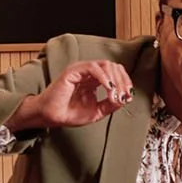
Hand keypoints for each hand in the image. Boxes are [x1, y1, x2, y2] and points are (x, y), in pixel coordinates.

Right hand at [9, 59, 133, 130]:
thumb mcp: (97, 111)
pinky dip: (104, 77)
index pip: (115, 73)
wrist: (52, 117)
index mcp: (95, 80)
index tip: (129, 96)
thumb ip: (110, 104)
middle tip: (124, 95)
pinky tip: (108, 88)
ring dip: (115, 79)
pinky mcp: (73, 71)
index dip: (125, 82)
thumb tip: (125, 98)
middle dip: (123, 81)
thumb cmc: (69, 113)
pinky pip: (93, 67)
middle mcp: (89, 73)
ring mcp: (81, 70)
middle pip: (113, 67)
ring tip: (115, 93)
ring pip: (106, 65)